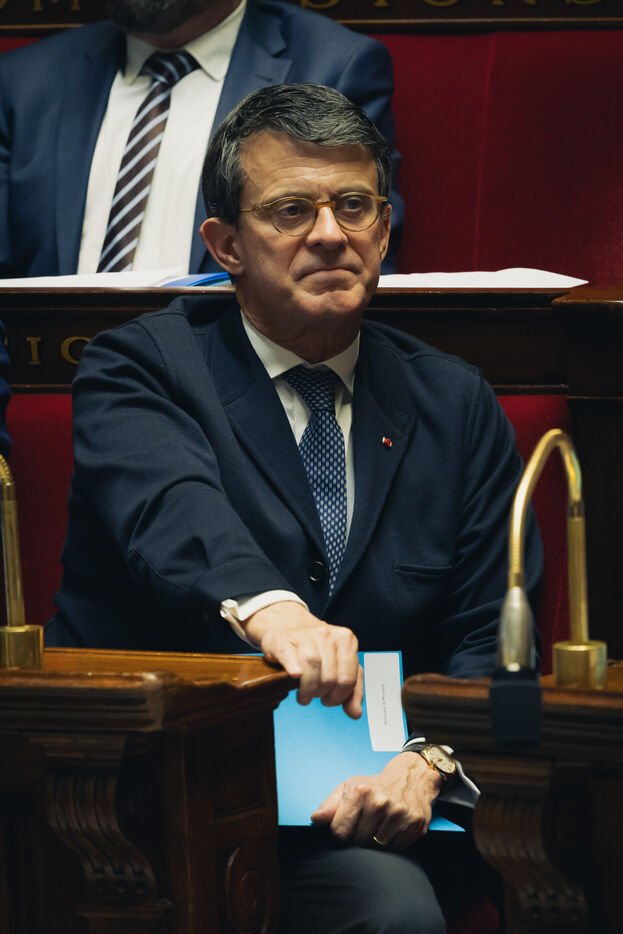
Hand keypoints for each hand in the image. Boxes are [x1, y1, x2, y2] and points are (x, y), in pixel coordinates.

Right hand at [245, 600, 362, 718]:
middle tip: (315, 696)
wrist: (287, 626)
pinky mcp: (283, 640)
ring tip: (304, 695)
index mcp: (346, 640)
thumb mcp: (339, 667)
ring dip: (308, 689)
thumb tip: (355, 713)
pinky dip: (294, 670)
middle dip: (322, 694)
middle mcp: (327, 634)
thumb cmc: (316, 650)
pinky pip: (291, 657)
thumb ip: (352, 691)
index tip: (329, 699)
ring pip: (312, 666)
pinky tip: (294, 677)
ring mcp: (305, 635)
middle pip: (330, 677)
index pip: (348, 679)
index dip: (339, 697)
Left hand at [310, 752, 441, 848]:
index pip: (339, 832)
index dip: (340, 834)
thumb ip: (330, 805)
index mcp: (361, 792)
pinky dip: (391, 845)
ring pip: (377, 849)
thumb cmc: (375, 785)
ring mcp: (400, 815)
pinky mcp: (415, 826)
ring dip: (374, 844)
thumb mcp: (349, 788)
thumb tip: (315, 819)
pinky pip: (395, 850)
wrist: (410, 778)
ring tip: (377, 828)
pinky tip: (391, 831)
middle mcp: (381, 802)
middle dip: (357, 839)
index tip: (345, 828)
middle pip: (358, 842)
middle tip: (364, 827)